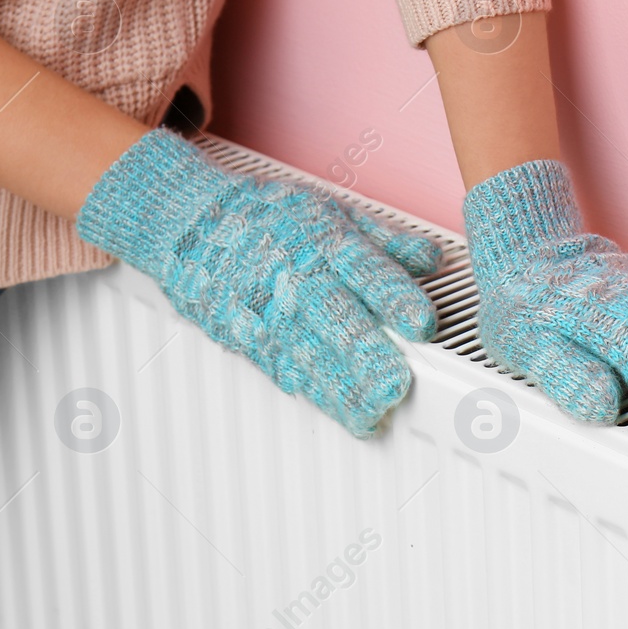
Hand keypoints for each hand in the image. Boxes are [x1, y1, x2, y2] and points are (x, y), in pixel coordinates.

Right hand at [77, 129, 442, 435]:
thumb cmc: (271, 218)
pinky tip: (338, 413)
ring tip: (373, 415)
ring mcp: (275, 316)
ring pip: (313, 358)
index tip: (422, 323)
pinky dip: (313, 394)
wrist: (193, 225)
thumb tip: (434, 258)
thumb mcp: (335, 212)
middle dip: (367, 355)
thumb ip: (389, 240)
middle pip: (339, 321)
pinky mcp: (254, 342)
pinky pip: (288, 371)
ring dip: (343, 391)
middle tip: (395, 385)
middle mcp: (302, 282)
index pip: (368, 271)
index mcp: (329, 245)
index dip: (396, 298)